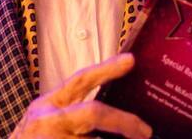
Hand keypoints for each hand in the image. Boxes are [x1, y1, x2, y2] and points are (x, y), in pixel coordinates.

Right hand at [10, 53, 152, 138]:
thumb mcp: (46, 120)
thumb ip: (73, 112)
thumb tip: (113, 113)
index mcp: (50, 105)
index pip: (81, 80)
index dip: (107, 68)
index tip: (131, 60)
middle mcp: (50, 120)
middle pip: (94, 112)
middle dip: (124, 121)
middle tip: (145, 131)